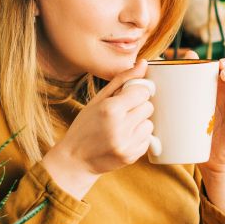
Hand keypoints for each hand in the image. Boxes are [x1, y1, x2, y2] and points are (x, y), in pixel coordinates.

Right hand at [42, 60, 154, 198]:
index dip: (136, 93)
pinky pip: (147, 140)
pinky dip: (138, 138)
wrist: (75, 160)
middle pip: (148, 107)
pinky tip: (122, 139)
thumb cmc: (85, 126)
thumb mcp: (98, 99)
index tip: (128, 97)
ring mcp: (126, 144)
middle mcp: (120, 127)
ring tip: (121, 128)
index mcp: (110, 109)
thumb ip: (122, 80)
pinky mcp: (131, 156)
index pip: (142, 92)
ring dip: (139, 124)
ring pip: (149, 124)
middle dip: (138, 108)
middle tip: (122, 114)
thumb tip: (144, 63)